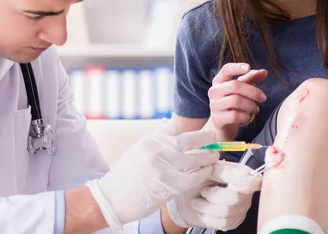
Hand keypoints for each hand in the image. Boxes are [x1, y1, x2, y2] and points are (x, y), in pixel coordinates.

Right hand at [85, 121, 218, 230]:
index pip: (176, 128)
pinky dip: (203, 174)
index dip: (190, 132)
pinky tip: (206, 173)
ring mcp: (163, 166)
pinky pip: (193, 177)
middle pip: (190, 139)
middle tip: (215, 141)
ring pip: (195, 158)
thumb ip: (157, 143)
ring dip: (209, 158)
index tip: (202, 135)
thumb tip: (177, 135)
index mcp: (150, 139)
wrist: (112, 198)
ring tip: (215, 158)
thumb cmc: (126, 176)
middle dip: (207, 139)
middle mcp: (157, 149)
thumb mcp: (138, 151)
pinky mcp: (168, 184)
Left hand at [167, 160, 261, 229]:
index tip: (234, 185)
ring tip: (200, 196)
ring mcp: (239, 208)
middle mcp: (245, 191)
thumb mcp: (203, 166)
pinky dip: (206, 214)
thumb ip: (217, 165)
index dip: (244, 184)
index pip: (252, 180)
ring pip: (226, 211)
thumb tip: (223, 158)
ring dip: (206, 204)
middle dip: (214, 194)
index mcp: (241, 173)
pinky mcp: (232, 222)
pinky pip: (221, 222)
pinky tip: (201, 207)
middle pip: (235, 198)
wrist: (182, 195)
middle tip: (203, 189)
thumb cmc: (194, 176)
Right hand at [208, 63, 267, 138]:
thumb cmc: (232, 104)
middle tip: (263, 98)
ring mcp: (214, 105)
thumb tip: (264, 71)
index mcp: (219, 81)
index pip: (226, 70)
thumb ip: (251, 79)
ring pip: (236, 101)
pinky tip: (248, 117)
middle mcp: (214, 91)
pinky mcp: (217, 119)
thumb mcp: (241, 90)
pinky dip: (245, 116)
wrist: (222, 125)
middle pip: (234, 86)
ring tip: (256, 109)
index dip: (237, 67)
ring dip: (251, 105)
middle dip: (252, 91)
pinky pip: (234, 115)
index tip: (248, 67)